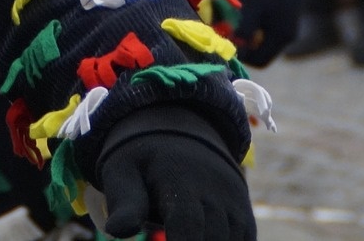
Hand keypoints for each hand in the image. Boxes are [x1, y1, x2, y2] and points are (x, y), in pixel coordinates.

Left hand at [98, 106, 254, 239]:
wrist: (180, 134)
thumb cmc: (143, 160)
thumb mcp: (122, 171)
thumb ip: (124, 202)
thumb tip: (118, 231)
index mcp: (180, 178)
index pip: (187, 224)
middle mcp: (214, 189)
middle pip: (212, 237)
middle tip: (167, 237)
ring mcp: (233, 200)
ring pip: (230, 239)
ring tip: (183, 234)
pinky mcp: (243, 212)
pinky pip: (246, 239)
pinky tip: (205, 236)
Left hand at [229, 0, 302, 67]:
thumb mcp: (251, 8)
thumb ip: (245, 31)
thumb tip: (239, 50)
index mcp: (282, 36)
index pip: (260, 61)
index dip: (242, 55)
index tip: (229, 41)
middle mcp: (289, 35)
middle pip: (264, 53)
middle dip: (246, 46)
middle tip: (231, 30)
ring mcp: (291, 26)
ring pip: (266, 42)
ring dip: (252, 36)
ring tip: (241, 20)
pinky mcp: (289, 17)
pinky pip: (271, 31)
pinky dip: (259, 28)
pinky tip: (252, 13)